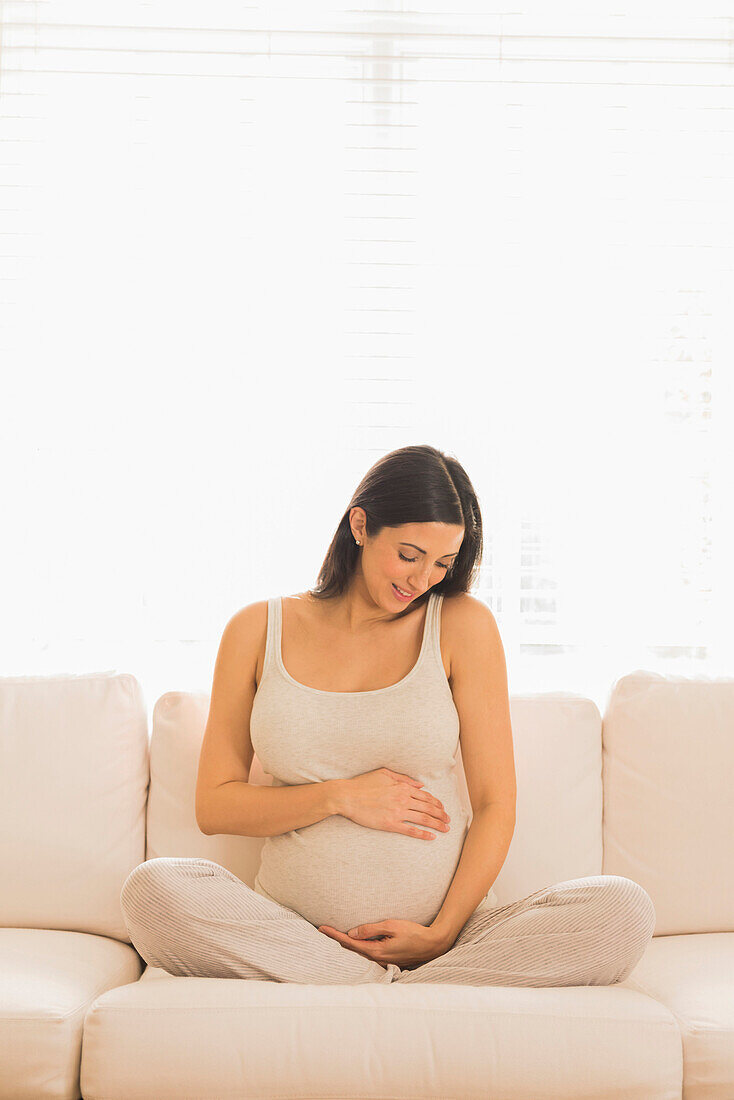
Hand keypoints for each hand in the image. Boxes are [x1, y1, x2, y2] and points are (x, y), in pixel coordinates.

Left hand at [317, 918, 449, 969]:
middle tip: (322, 931)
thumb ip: (371, 929)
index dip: (334, 935)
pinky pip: (368, 954)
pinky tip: (354, 944)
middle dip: (336, 940)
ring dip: (346, 945)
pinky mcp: (388, 959)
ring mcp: (383, 961)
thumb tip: (352, 933)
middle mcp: (377, 958)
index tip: (321, 928)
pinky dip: (358, 948)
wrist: (433, 944)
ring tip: (333, 936)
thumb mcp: (392, 925)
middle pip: (351, 950)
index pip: (349, 943)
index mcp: (376, 951)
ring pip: (359, 953)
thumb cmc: (414, 933)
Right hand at [336, 767, 450, 840]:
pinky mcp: (390, 824)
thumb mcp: (384, 773)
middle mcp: (403, 799)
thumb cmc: (363, 784)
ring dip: (437, 824)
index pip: (425, 796)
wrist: (347, 796)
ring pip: (423, 819)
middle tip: (448, 820)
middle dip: (441, 815)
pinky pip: (411, 830)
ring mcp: (397, 812)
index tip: (442, 808)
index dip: (436, 803)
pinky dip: (423, 834)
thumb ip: (403, 778)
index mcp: (402, 787)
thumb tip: (420, 784)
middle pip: (428, 808)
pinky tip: (432, 837)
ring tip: (445, 829)